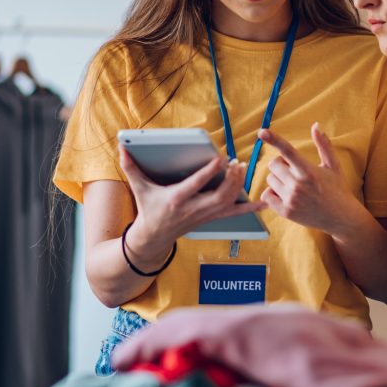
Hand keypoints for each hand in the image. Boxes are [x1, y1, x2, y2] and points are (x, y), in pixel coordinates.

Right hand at [118, 147, 264, 255]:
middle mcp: (194, 209)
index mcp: (177, 199)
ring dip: (239, 186)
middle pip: (219, 195)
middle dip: (231, 179)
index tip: (220, 158)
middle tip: (236, 161)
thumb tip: (121, 148)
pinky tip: (264, 201)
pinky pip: (235, 213)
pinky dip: (250, 207)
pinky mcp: (212, 218)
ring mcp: (206, 216)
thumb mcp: (139, 189)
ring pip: (229, 202)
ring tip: (242, 167)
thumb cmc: (149, 209)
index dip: (209, 172)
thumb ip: (131, 168)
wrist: (154, 237)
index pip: (196, 185)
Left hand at [258, 123, 361, 234]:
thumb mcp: (333, 165)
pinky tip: (286, 195)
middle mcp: (298, 185)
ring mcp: (291, 199)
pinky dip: (273, 193)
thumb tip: (316, 125)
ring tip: (293, 185)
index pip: (288, 151)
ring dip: (278, 179)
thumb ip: (324, 144)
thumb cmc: (338, 188)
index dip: (274, 139)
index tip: (262, 131)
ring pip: (270, 180)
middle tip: (293, 171)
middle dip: (281, 165)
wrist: (341, 218)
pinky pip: (266, 195)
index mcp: (309, 171)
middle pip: (273, 165)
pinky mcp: (286, 212)